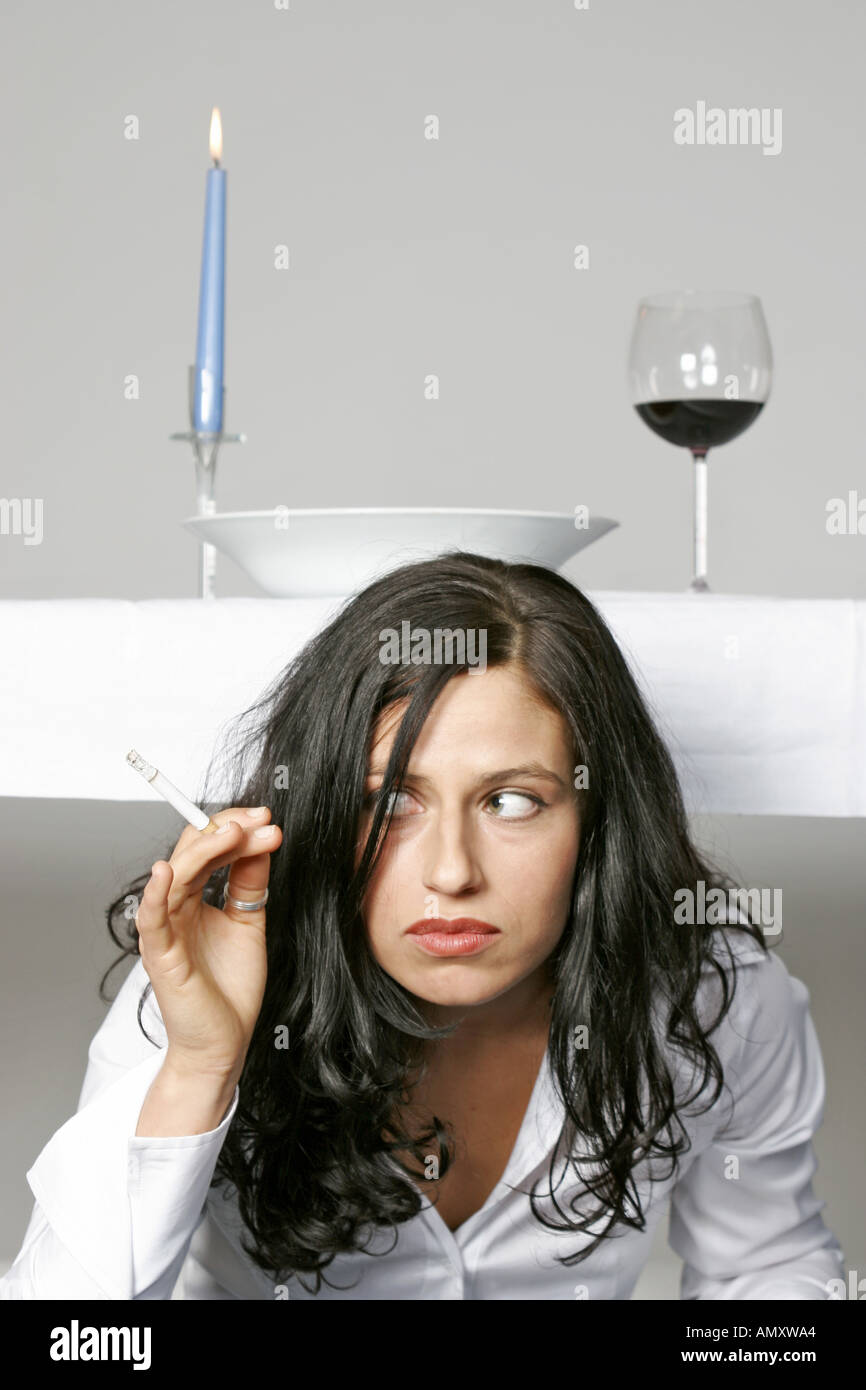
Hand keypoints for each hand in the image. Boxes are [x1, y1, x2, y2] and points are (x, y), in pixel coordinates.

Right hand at [134, 806, 281, 1081]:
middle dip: (227, 831)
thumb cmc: (230, 988)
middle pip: (191, 853)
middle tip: (260, 820)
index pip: (207, 849)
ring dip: (205, 850)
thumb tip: (261, 842)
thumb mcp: (248, 922)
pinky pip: (151, 920)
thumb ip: (250, 883)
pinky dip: (154, 894)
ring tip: (236, 833)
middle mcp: (176, 908)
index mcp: (194, 898)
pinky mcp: (161, 956)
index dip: (234, 829)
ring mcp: (166, 930)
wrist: (224, 1042)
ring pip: (176, 876)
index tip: (267, 821)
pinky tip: (165, 871)